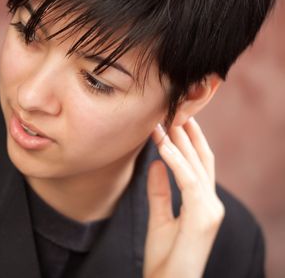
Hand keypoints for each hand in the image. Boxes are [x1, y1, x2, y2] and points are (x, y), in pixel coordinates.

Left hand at [143, 117, 224, 277]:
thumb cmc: (164, 257)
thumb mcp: (159, 217)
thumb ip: (159, 190)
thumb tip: (156, 163)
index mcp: (202, 204)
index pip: (199, 165)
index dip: (190, 141)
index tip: (175, 119)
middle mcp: (211, 203)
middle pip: (202, 159)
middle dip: (188, 134)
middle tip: (174, 109)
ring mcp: (210, 210)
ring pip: (196, 166)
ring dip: (179, 142)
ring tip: (165, 121)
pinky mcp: (203, 217)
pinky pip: (189, 181)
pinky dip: (176, 161)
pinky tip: (164, 146)